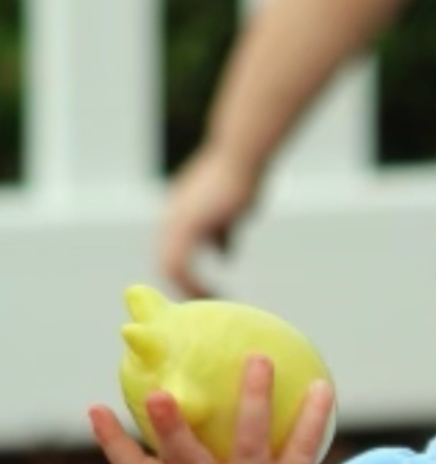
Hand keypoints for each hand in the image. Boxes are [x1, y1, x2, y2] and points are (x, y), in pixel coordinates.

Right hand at [90, 356, 338, 463]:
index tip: (95, 409)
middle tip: (155, 391)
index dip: (115, 445)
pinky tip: (321, 386)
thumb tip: (191, 439)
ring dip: (253, 402)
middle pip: (186, 463)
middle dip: (171, 429)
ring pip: (249, 446)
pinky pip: (303, 450)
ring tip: (258, 360)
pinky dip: (310, 418)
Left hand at [158, 147, 263, 297]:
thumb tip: (224, 255)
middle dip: (185, 286)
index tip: (204, 293)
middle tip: (205, 306)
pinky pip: (180, 264)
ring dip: (189, 288)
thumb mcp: (231, 212)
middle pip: (166, 263)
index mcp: (179, 217)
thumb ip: (223, 233)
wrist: (240, 158)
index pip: (171, 253)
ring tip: (210, 304)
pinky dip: (194, 282)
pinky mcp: (185, 226)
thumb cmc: (242, 179)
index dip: (185, 275)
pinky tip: (212, 294)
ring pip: (169, 266)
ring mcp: (175, 222)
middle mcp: (171, 219)